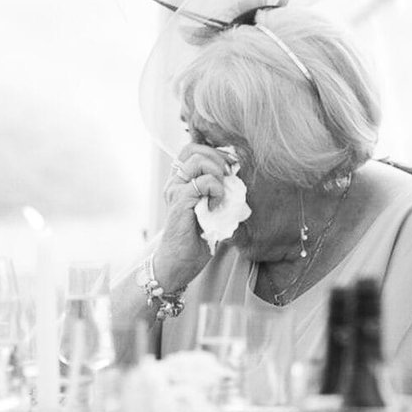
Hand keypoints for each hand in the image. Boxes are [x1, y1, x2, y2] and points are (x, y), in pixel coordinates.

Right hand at [155, 143, 236, 290]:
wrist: (180, 263)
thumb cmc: (197, 238)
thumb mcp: (212, 207)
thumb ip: (218, 188)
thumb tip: (236, 172)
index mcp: (180, 180)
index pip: (192, 148)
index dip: (214, 150)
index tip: (230, 165)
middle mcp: (174, 182)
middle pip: (195, 149)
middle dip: (219, 158)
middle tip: (229, 178)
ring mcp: (175, 190)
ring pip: (198, 160)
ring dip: (218, 173)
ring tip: (222, 192)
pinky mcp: (179, 202)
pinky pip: (202, 182)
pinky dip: (216, 190)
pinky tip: (218, 204)